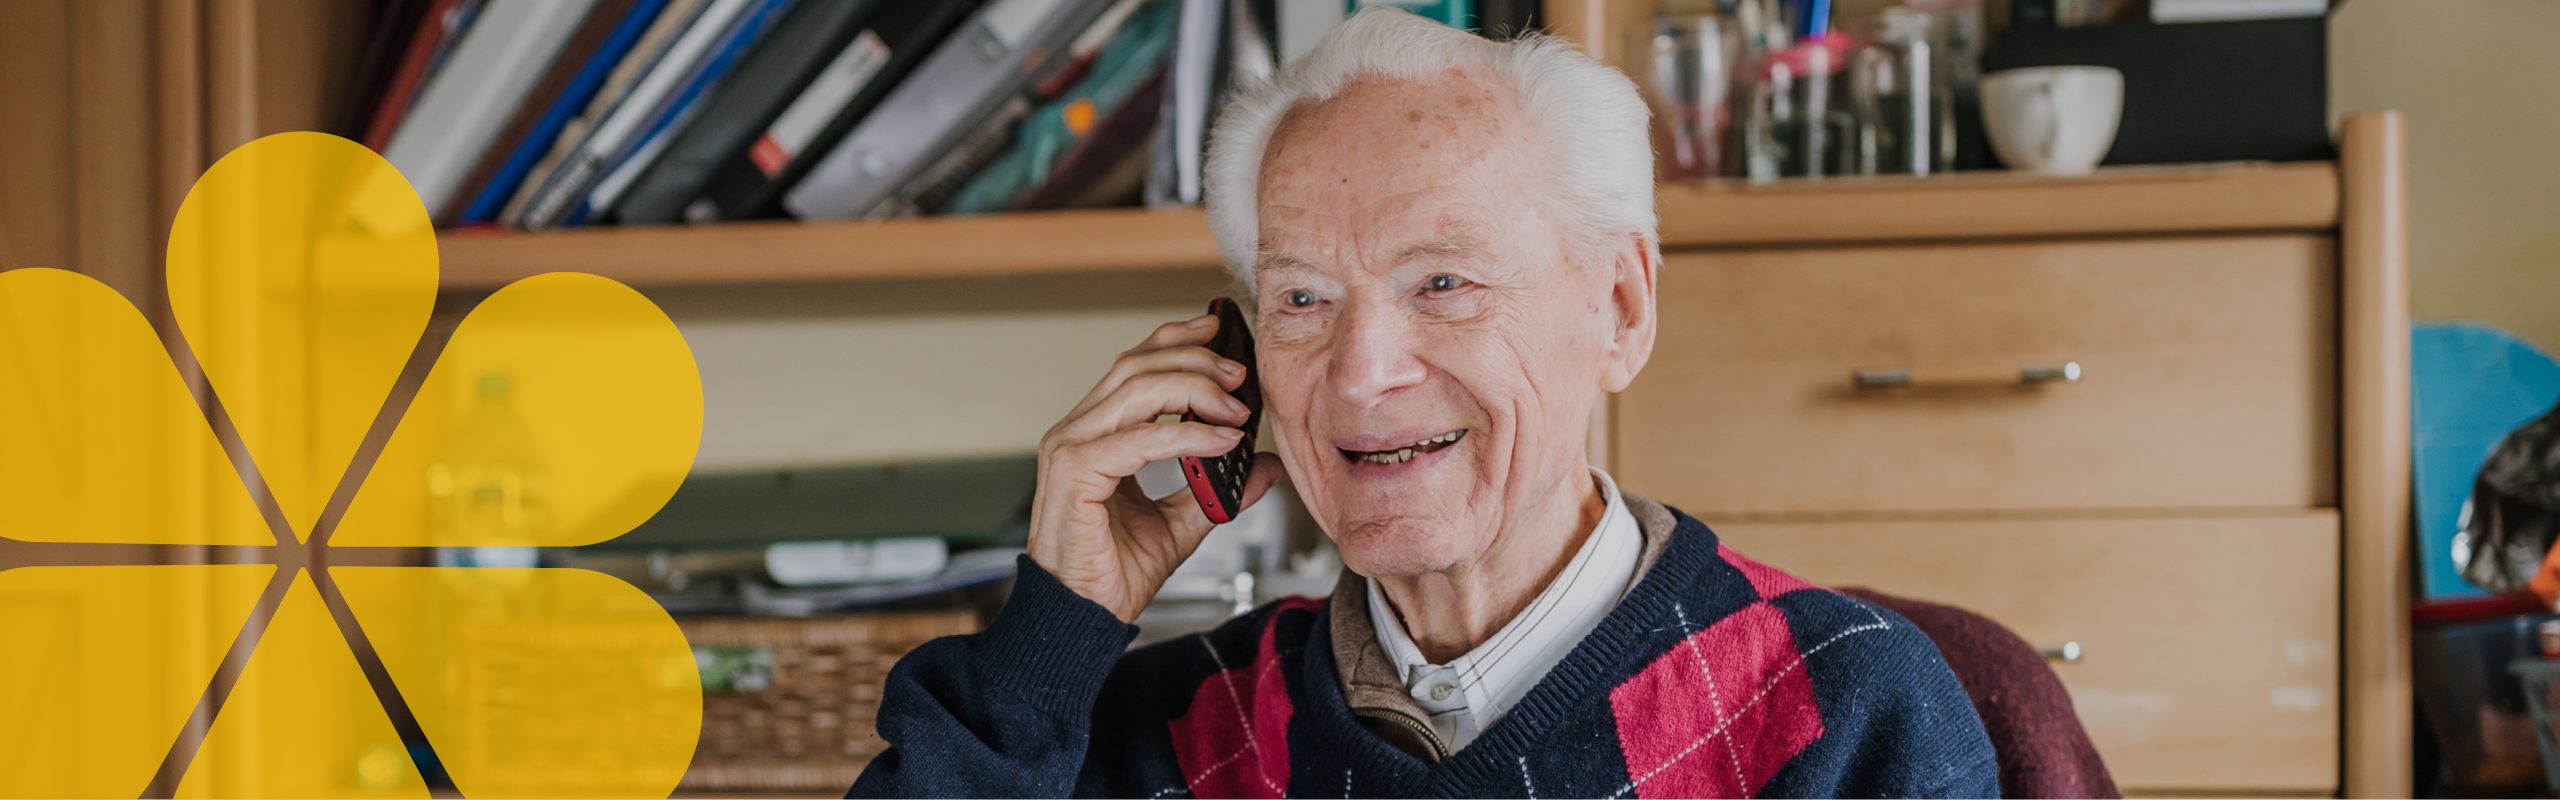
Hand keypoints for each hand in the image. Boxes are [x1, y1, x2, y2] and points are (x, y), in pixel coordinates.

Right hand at [1028, 312, 1284, 621]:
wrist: (1083, 618)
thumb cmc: (1113, 573)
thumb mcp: (1182, 522)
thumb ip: (1218, 489)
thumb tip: (1263, 465)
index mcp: (1093, 433)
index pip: (1134, 365)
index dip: (1177, 340)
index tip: (1220, 331)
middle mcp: (1076, 432)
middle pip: (1137, 366)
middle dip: (1195, 359)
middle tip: (1240, 373)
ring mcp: (1070, 448)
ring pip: (1137, 389)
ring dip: (1195, 389)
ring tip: (1236, 406)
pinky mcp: (1076, 473)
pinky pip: (1140, 438)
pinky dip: (1187, 435)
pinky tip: (1220, 440)